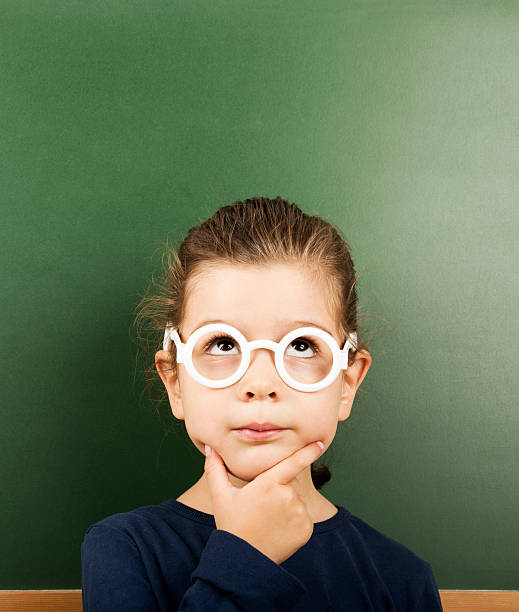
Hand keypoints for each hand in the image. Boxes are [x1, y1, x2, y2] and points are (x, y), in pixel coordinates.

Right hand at [204, 440, 323, 564]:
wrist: (243, 560)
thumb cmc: (231, 525)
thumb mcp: (220, 496)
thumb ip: (215, 468)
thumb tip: (209, 447)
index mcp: (268, 483)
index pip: (293, 462)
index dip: (308, 451)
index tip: (320, 442)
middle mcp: (287, 495)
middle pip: (288, 485)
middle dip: (278, 491)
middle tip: (261, 509)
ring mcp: (298, 513)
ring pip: (296, 502)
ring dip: (286, 508)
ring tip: (268, 522)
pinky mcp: (306, 529)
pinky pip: (303, 518)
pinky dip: (294, 523)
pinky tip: (278, 531)